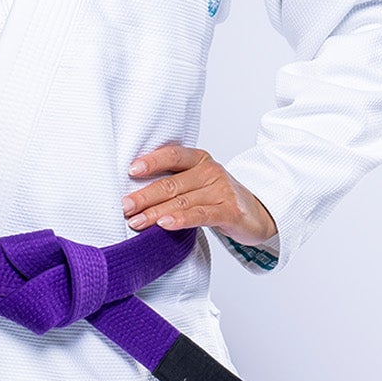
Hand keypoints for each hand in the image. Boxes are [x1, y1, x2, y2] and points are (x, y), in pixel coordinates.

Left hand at [121, 142, 275, 246]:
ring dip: (155, 213)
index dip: (151, 162)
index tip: (131, 171)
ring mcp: (221, 191)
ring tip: (136, 222)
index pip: (173, 155)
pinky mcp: (229, 211)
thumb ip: (173, 182)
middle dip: (144, 196)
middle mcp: (210, 172)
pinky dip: (180, 220)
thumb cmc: (218, 198)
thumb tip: (134, 193)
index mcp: (199, 159)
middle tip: (125, 207)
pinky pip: (200, 215)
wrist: (256, 214)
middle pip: (171, 183)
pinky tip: (164, 224)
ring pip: (181, 202)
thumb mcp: (197, 183)